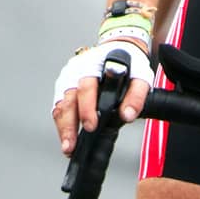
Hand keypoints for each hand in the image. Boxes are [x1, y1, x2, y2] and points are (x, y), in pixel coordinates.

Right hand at [51, 40, 153, 155]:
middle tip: (71, 145)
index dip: (87, 108)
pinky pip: (59, 109)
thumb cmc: (129, 65)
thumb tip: (128, 115)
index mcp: (92, 65)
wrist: (119, 51)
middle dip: (68, 125)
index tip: (91, 126)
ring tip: (68, 148)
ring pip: (60, 106)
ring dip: (62, 129)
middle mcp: (75, 72)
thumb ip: (136, 96)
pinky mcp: (64, 90)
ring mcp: (67, 80)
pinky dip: (62, 126)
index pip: (86, 88)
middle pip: (67, 100)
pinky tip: (68, 140)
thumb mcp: (140, 76)